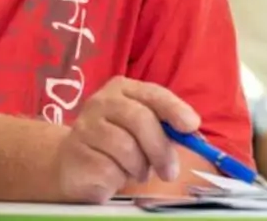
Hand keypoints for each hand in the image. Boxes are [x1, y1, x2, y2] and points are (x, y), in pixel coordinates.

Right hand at [52, 77, 199, 203]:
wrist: (71, 162)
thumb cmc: (116, 145)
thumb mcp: (144, 131)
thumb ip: (166, 129)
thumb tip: (195, 137)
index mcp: (122, 89)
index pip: (153, 93)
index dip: (173, 109)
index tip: (191, 126)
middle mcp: (101, 102)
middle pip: (140, 119)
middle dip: (161, 148)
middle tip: (170, 172)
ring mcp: (85, 126)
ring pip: (126, 147)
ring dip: (139, 167)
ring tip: (136, 172)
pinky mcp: (76, 152)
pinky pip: (109, 168)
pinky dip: (120, 177)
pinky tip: (115, 174)